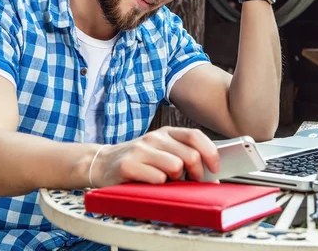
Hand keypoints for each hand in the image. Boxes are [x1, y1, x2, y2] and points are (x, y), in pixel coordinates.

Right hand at [91, 127, 219, 186]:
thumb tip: (211, 171)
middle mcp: (154, 137)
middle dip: (196, 174)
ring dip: (176, 180)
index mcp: (166, 133)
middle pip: (190, 155)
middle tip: (192, 183)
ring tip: (166, 181)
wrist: (101, 163)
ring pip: (175, 167)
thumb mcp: (161, 151)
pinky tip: (150, 184)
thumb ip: (182, 154)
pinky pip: (157, 178)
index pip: (195, 136)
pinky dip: (159, 185)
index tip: (215, 169)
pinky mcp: (128, 164)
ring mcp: (141, 149)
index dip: (210, 152)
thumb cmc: (138, 161)